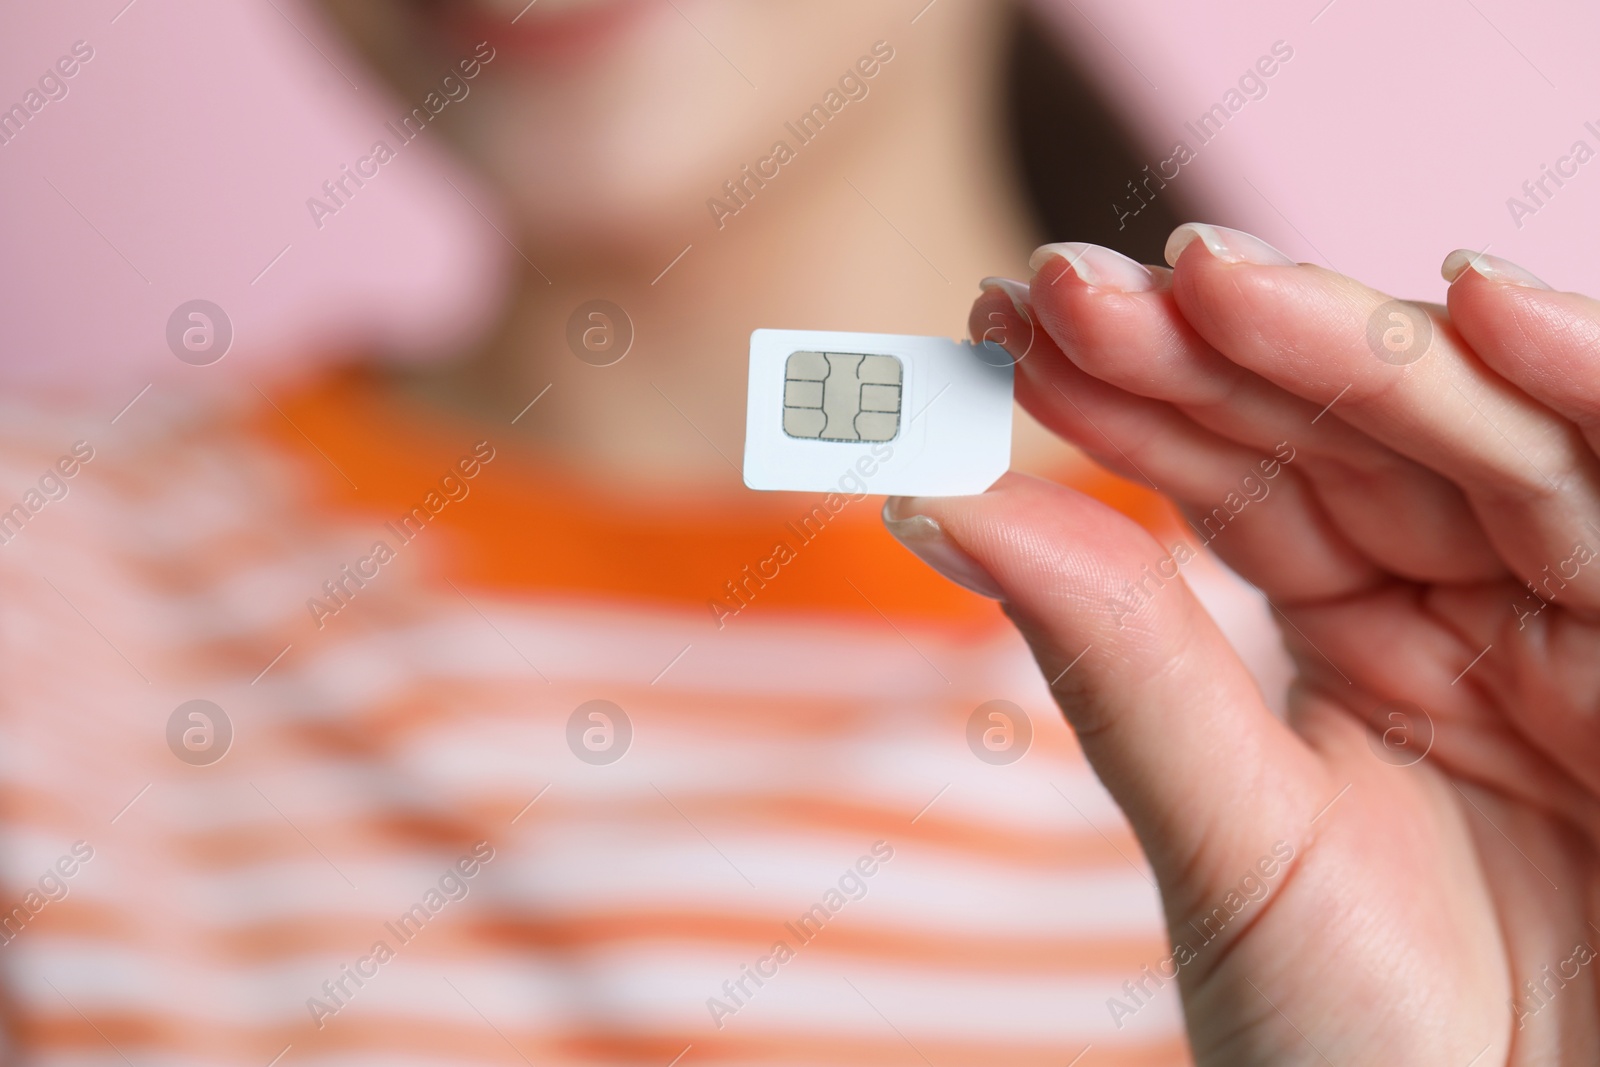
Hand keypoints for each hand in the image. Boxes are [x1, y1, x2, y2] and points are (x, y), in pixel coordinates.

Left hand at [884, 224, 1599, 1063]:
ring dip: (1359, 348)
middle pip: (1347, 431)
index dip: (1131, 396)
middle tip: (1068, 288)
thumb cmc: (1359, 1043)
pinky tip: (1480, 308)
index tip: (999, 322)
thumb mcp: (1236, 847)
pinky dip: (1579, 388)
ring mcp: (1582, 618)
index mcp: (1358, 636)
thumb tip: (927, 496)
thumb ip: (1120, 667)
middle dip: (1214, 349)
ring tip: (1211, 278)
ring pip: (1484, 438)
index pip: (1239, 477)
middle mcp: (1469, 602)